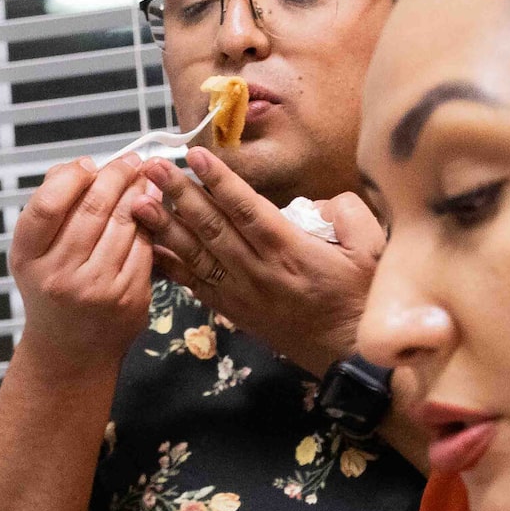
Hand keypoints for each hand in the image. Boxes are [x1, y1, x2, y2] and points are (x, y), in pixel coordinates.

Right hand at [7, 154, 156, 378]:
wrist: (70, 349)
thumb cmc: (52, 289)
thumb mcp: (34, 251)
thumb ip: (50, 205)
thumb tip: (82, 166)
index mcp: (28, 257)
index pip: (47, 204)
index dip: (71, 176)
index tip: (88, 166)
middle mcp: (58, 275)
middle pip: (92, 207)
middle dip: (116, 175)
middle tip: (129, 161)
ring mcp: (96, 288)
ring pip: (124, 222)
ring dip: (138, 192)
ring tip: (143, 178)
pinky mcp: (128, 297)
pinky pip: (144, 246)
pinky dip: (150, 222)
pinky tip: (152, 209)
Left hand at [128, 150, 383, 375]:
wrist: (346, 355)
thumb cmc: (361, 297)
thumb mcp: (371, 248)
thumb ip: (345, 212)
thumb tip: (315, 200)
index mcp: (290, 251)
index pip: (247, 210)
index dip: (219, 181)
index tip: (195, 155)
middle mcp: (258, 272)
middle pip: (211, 228)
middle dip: (179, 194)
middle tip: (151, 167)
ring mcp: (241, 294)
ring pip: (196, 255)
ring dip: (165, 227)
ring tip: (138, 202)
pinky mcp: (232, 311)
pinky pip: (195, 284)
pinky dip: (171, 265)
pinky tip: (148, 247)